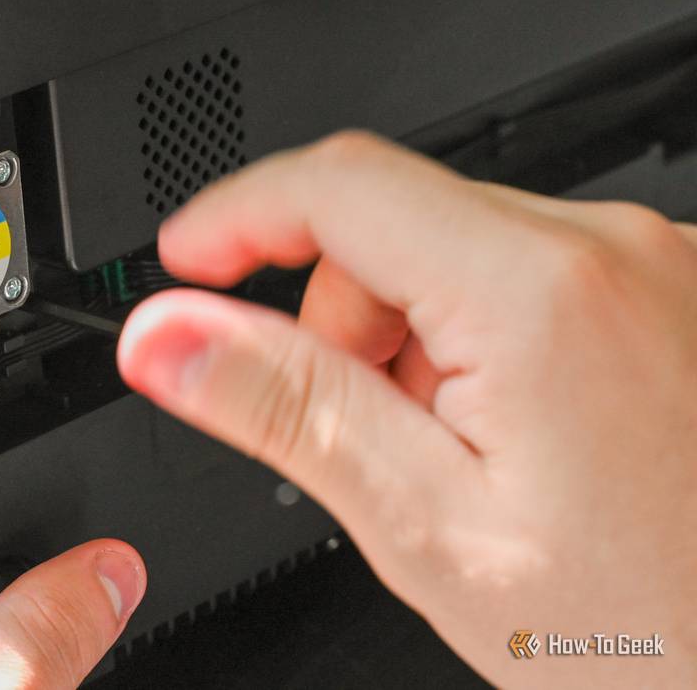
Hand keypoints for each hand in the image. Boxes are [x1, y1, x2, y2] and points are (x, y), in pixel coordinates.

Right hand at [117, 132, 696, 686]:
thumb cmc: (650, 629)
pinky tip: (519, 438)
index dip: (233, 217)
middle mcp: (618, 252)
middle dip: (338, 313)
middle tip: (356, 430)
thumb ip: (287, 407)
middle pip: (398, 219)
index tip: (182, 263)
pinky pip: (538, 275)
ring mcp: (665, 269)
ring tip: (460, 457)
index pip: (337, 184)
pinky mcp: (681, 297)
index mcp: (542, 292)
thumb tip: (168, 334)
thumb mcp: (430, 526)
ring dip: (417, 334)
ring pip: (464, 248)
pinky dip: (487, 336)